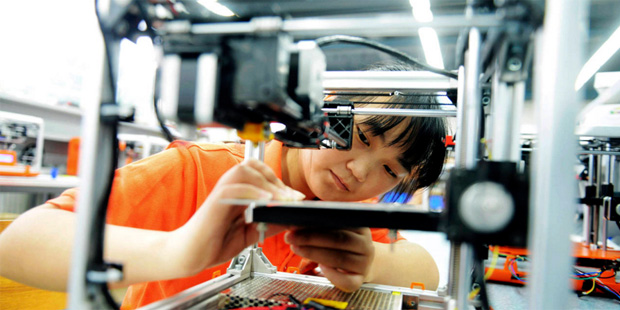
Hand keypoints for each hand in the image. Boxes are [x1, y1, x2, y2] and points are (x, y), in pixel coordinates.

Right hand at [170, 159, 303, 275]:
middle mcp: (229, 188)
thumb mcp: (250, 233)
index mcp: (238, 192)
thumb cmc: (214, 243)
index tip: (295, 197)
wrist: (190, 256)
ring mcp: (222, 193)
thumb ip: (268, 223)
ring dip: (267, 182)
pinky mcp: (215, 202)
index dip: (279, 182)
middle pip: (252, 165)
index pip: (260, 173)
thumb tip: (290, 219)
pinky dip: (253, 191)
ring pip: (244, 171)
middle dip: (275, 179)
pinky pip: (235, 188)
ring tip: (282, 198)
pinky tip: (266, 200)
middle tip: (291, 197)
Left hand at [284, 227, 374, 291]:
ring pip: (340, 259)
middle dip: (311, 237)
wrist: (360, 264)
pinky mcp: (359, 280)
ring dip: (314, 253)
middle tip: (290, 236)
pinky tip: (319, 268)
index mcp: (360, 226)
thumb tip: (296, 216)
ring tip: (296, 248)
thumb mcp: (335, 229)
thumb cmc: (341, 243)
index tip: (296, 222)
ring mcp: (364, 264)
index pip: (339, 221)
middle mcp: (366, 244)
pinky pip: (346, 280)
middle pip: (339, 239)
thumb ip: (320, 222)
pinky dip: (331, 275)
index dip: (316, 221)